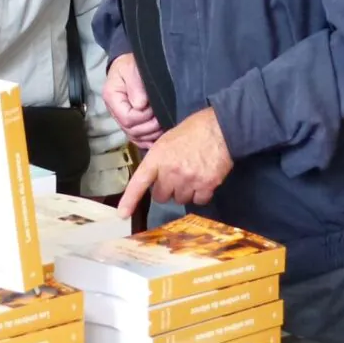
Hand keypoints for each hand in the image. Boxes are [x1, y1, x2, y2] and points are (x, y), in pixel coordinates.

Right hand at [102, 53, 161, 147]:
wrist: (131, 63)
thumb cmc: (132, 64)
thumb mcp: (132, 69)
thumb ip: (135, 86)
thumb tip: (141, 105)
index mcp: (112, 98)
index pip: (127, 118)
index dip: (143, 117)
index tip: (154, 108)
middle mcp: (115, 111)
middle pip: (131, 130)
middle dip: (149, 127)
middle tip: (162, 119)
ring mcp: (121, 117)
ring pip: (134, 136)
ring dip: (150, 134)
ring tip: (163, 126)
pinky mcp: (130, 121)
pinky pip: (137, 138)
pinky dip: (147, 140)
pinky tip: (158, 139)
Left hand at [117, 106, 232, 219]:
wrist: (221, 128)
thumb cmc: (193, 130)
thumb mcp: (167, 139)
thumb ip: (159, 160)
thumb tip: (155, 177)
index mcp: (157, 157)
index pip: (139, 182)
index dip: (130, 200)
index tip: (122, 214)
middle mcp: (170, 172)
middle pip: (161, 196)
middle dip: (166, 189)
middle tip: (176, 176)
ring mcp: (188, 180)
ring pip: (180, 200)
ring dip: (184, 192)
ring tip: (192, 174)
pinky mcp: (206, 186)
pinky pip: (198, 201)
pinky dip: (200, 194)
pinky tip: (203, 180)